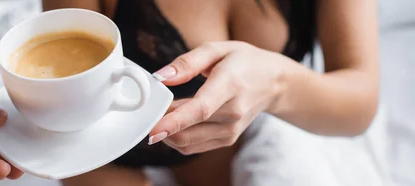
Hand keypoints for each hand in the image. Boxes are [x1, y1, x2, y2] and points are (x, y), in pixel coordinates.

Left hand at [148, 41, 287, 154]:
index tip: (153, 129)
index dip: (174, 121)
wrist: (273, 82)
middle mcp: (233, 113)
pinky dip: (176, 138)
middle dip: (161, 124)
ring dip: (167, 133)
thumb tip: (162, 77)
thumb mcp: (218, 49)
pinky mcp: (227, 140)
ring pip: (187, 143)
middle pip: (189, 129)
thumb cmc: (244, 62)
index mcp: (230, 85)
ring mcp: (231, 130)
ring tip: (162, 113)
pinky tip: (174, 122)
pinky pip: (193, 147)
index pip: (200, 109)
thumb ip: (187, 62)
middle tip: (150, 109)